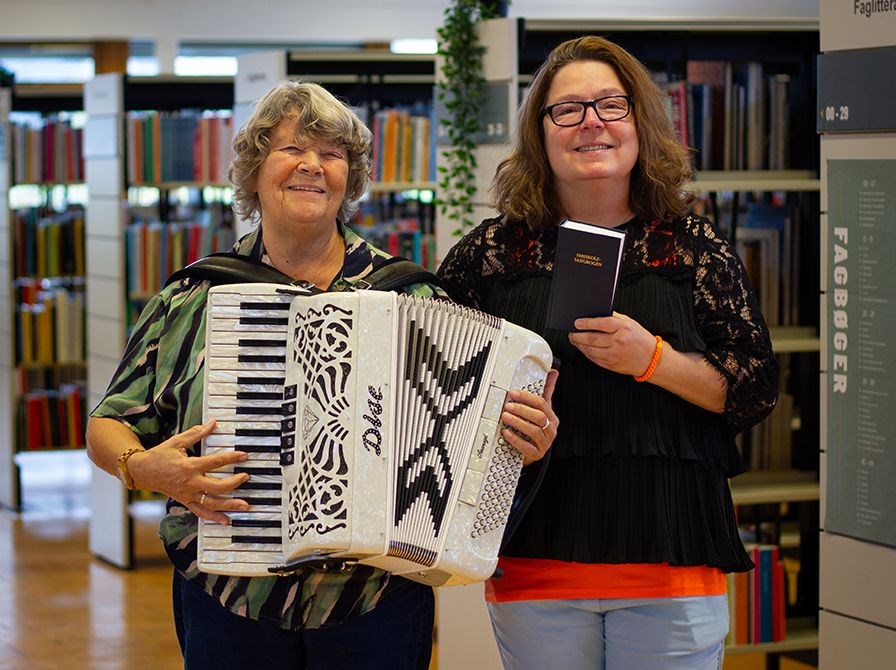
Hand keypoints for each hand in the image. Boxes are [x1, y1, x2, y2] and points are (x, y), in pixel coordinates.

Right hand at [127, 419, 250, 524]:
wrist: (142, 472)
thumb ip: (197, 433)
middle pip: (216, 487)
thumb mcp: (177, 441)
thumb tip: (212, 423)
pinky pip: (200, 512)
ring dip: (229, 505)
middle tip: (246, 477)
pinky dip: (214, 517)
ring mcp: (188, 495)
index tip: (244, 456)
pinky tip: (226, 520)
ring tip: (244, 506)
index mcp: (189, 466)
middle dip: (234, 483)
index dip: (232, 458)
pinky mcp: (185, 502)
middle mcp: (190, 483)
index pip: (215, 462)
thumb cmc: (160, 455)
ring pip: (211, 504)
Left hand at [500, 368, 558, 465]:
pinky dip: (515, 439)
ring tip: (505, 417)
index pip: (542, 404)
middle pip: (539, 417)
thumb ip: (546, 391)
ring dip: (518, 422)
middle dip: (521, 410)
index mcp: (552, 417)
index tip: (513, 393)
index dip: (527, 397)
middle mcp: (551, 430)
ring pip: (533, 431)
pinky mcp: (536, 453)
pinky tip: (506, 433)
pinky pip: (527, 447)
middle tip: (508, 406)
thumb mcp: (542, 409)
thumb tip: (553, 373)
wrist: (533, 450)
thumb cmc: (536, 428)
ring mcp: (545, 443)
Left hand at [569, 312, 657, 376]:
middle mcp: (618, 341)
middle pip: (592, 338)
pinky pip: (594, 358)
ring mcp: (614, 354)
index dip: (586, 323)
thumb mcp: (630, 323)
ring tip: (575, 340)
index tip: (577, 323)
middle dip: (578, 335)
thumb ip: (614, 317)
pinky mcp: (611, 364)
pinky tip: (583, 348)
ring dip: (579, 345)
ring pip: (590, 350)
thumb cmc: (641, 339)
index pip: (601, 324)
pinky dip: (586, 353)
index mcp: (623, 328)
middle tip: (572, 333)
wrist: (651, 359)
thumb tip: (597, 313)